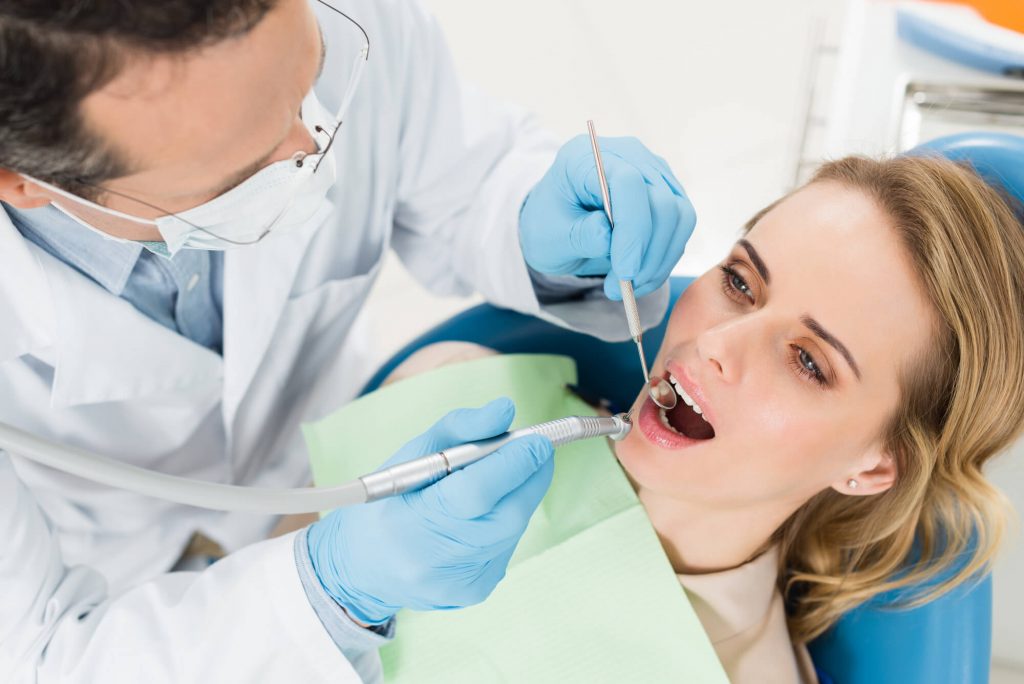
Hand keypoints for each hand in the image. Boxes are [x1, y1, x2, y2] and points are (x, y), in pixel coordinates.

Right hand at [306, 398, 553, 624]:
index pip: (477, 491)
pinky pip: (507, 544)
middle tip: (536, 450)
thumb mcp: (412, 454)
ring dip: (519, 496)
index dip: (515, 463)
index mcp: (410, 521)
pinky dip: (506, 519)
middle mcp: (436, 560)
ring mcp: (460, 581)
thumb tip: (505, 410)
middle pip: (508, 514)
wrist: (364, 568)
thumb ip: (460, 427)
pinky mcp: (477, 590)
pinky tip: (486, 511)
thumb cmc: (388, 503)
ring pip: (513, 528)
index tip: (538, 440)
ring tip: (503, 476)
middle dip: (531, 476)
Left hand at [520, 135, 695, 298]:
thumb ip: (579, 235)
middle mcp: (628, 156)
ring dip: (659, 261)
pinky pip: (680, 229)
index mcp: (588, 156)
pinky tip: (639, 278)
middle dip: (647, 254)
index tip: (625, 271)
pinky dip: (663, 260)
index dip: (632, 230)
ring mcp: (653, 173)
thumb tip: (608, 237)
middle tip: (622, 288)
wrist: (560, 223)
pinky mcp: (668, 195)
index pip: (628, 182)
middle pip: (662, 201)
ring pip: (679, 217)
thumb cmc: (550, 224)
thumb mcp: (549, 236)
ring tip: (628, 287)